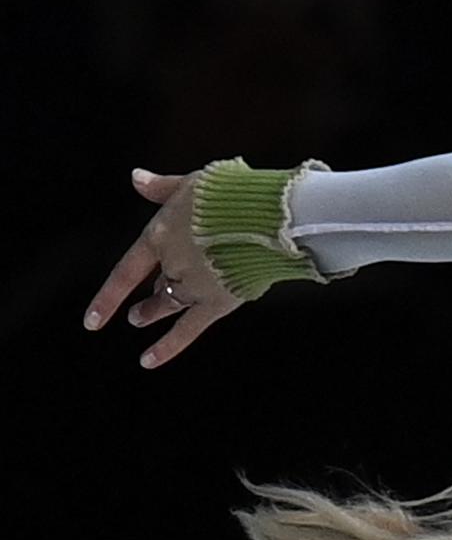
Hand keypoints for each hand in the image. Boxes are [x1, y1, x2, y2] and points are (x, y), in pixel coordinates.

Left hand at [82, 168, 240, 367]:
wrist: (271, 215)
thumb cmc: (234, 193)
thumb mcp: (194, 182)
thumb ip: (162, 187)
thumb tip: (136, 178)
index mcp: (161, 235)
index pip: (127, 270)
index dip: (108, 296)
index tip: (92, 320)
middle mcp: (173, 264)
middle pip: (157, 286)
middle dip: (148, 299)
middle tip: (136, 316)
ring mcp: (194, 285)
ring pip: (169, 305)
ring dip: (154, 313)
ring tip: (140, 320)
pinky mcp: (219, 300)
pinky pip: (188, 329)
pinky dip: (167, 346)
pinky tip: (146, 361)